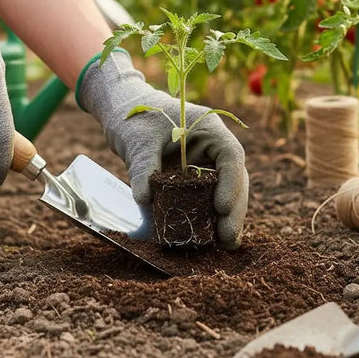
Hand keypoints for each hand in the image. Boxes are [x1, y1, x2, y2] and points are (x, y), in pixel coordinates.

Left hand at [78, 51, 247, 248]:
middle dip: (234, 209)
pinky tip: (209, 238)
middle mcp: (212, 147)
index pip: (230, 156)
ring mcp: (204, 163)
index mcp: (208, 129)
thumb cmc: (135, 118)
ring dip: (226, 217)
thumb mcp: (138, 141)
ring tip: (225, 244)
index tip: (221, 207)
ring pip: (225, 191)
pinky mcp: (192, 178)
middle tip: (228, 238)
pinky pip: (205, 197)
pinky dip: (208, 216)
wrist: (124, 112)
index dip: (231, 183)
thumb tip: (144, 201)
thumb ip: (143, 167)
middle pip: (234, 178)